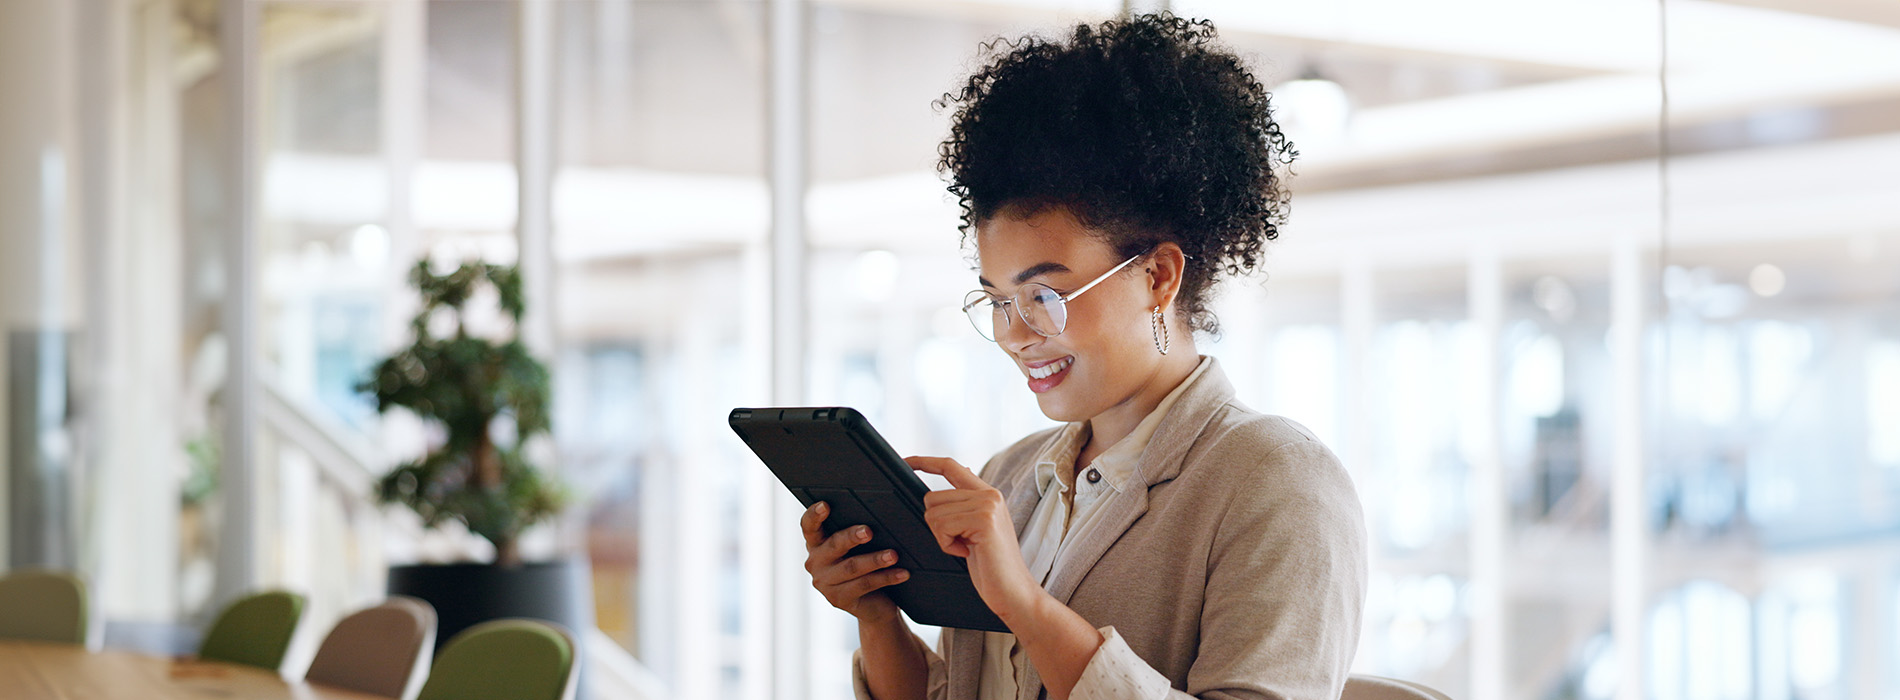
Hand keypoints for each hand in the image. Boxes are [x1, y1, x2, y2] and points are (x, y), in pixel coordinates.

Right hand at [801, 502, 908, 622]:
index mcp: (817, 544)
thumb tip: (879, 517)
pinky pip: (865, 585)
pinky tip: (901, 573)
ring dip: (875, 559)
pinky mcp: (839, 599)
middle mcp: (815, 562)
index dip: (814, 515)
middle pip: (834, 545)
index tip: (825, 505)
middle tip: (868, 531)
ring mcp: (825, 583)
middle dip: (852, 537)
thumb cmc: (865, 566)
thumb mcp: (858, 548)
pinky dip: (886, 577)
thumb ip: (859, 533)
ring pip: (852, 567)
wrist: (873, 604)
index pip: (809, 526)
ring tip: (893, 555)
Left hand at [907, 456, 1041, 622]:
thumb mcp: (976, 531)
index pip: (950, 466)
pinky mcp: (983, 520)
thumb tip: (951, 483)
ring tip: (966, 548)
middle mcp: (989, 494)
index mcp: (987, 494)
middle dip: (936, 526)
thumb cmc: (992, 567)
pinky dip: (946, 545)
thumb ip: (965, 506)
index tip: (906, 462)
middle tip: (960, 543)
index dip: (925, 462)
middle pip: (932, 497)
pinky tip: (966, 553)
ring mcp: (988, 505)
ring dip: (942, 537)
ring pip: (934, 513)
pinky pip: (942, 526)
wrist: (1014, 592)